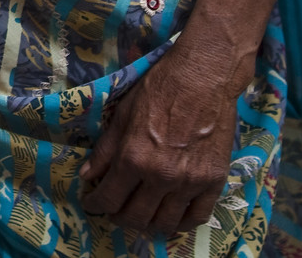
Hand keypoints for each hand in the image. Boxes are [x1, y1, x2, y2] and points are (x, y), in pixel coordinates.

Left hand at [79, 36, 248, 235]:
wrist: (203, 77)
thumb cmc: (159, 89)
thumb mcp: (122, 115)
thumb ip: (105, 150)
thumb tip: (87, 175)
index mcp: (133, 158)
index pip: (108, 199)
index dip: (96, 205)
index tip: (93, 204)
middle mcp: (161, 176)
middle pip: (135, 218)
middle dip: (119, 218)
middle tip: (115, 211)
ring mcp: (189, 182)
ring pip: (165, 224)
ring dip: (148, 224)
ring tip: (142, 214)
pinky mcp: (214, 181)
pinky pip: (197, 217)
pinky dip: (182, 223)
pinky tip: (172, 216)